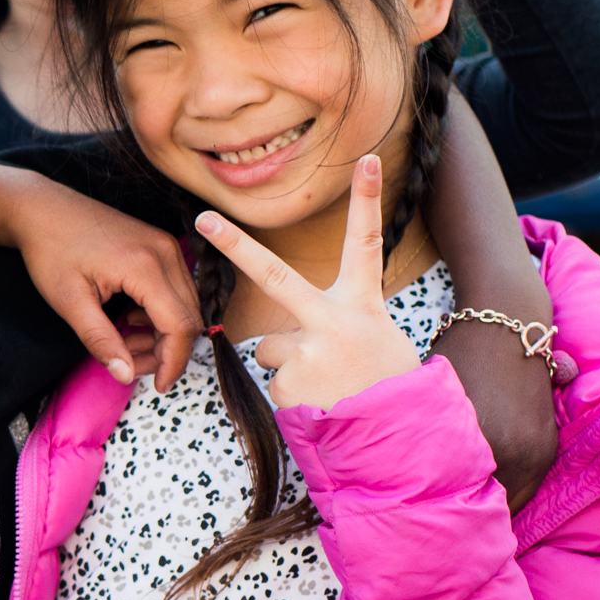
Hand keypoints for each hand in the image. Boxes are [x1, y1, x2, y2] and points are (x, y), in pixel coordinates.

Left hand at [11, 183, 204, 392]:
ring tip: (124, 344)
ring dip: (162, 334)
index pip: (180, 325)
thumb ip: (100, 341)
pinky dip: (159, 314)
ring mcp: (166, 245)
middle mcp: (165, 252)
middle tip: (131, 366)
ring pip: (185, 305)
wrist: (43, 209)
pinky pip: (175, 289)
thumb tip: (125, 375)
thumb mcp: (69, 302)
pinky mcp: (160, 246)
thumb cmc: (51, 251)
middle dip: (166, 351)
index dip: (172, 362)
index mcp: (145, 266)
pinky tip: (129, 321)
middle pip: (189, 317)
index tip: (156, 386)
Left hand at [194, 158, 426, 409]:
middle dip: (235, 245)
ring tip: (326, 385)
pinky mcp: (288, 383)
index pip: (366, 242)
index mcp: (362, 304)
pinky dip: (292, 392)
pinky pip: (274, 378)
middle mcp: (333, 321)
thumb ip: (329, 325)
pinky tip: (319, 402)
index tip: (365, 159)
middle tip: (203, 218)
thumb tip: (273, 342)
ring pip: (272, 347)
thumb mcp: (372, 341)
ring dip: (290, 365)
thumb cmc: (383, 384)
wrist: (397, 440)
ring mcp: (308, 352)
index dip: (368, 200)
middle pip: (275, 276)